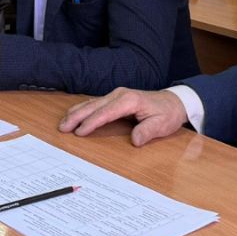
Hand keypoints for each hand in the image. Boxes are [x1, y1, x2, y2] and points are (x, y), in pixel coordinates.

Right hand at [58, 88, 189, 146]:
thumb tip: (135, 140)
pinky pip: (95, 104)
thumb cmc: (167, 113)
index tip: (79, 132)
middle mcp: (119, 95)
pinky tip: (75, 115)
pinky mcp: (114, 99)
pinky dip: (83, 110)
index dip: (91, 123)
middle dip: (76, 116)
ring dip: (76, 112)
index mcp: (129, 100)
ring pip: (91, 103)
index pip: (105, 113)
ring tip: (63, 122)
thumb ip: (147, 131)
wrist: (174, 102)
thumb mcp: (161, 124)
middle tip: (62, 127)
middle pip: (93, 105)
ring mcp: (116, 95)